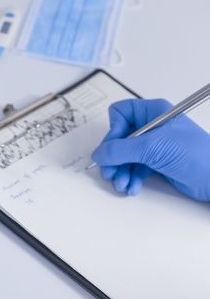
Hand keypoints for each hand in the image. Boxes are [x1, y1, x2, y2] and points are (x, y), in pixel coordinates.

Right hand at [91, 98, 209, 200]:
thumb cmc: (198, 154)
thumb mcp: (153, 147)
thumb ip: (121, 150)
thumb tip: (99, 153)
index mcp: (153, 112)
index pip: (120, 114)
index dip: (113, 131)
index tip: (112, 148)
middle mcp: (152, 127)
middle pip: (119, 138)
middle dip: (113, 158)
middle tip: (109, 171)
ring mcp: (154, 145)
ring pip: (124, 156)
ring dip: (120, 172)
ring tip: (122, 183)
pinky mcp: (157, 163)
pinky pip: (134, 169)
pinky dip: (130, 178)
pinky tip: (132, 186)